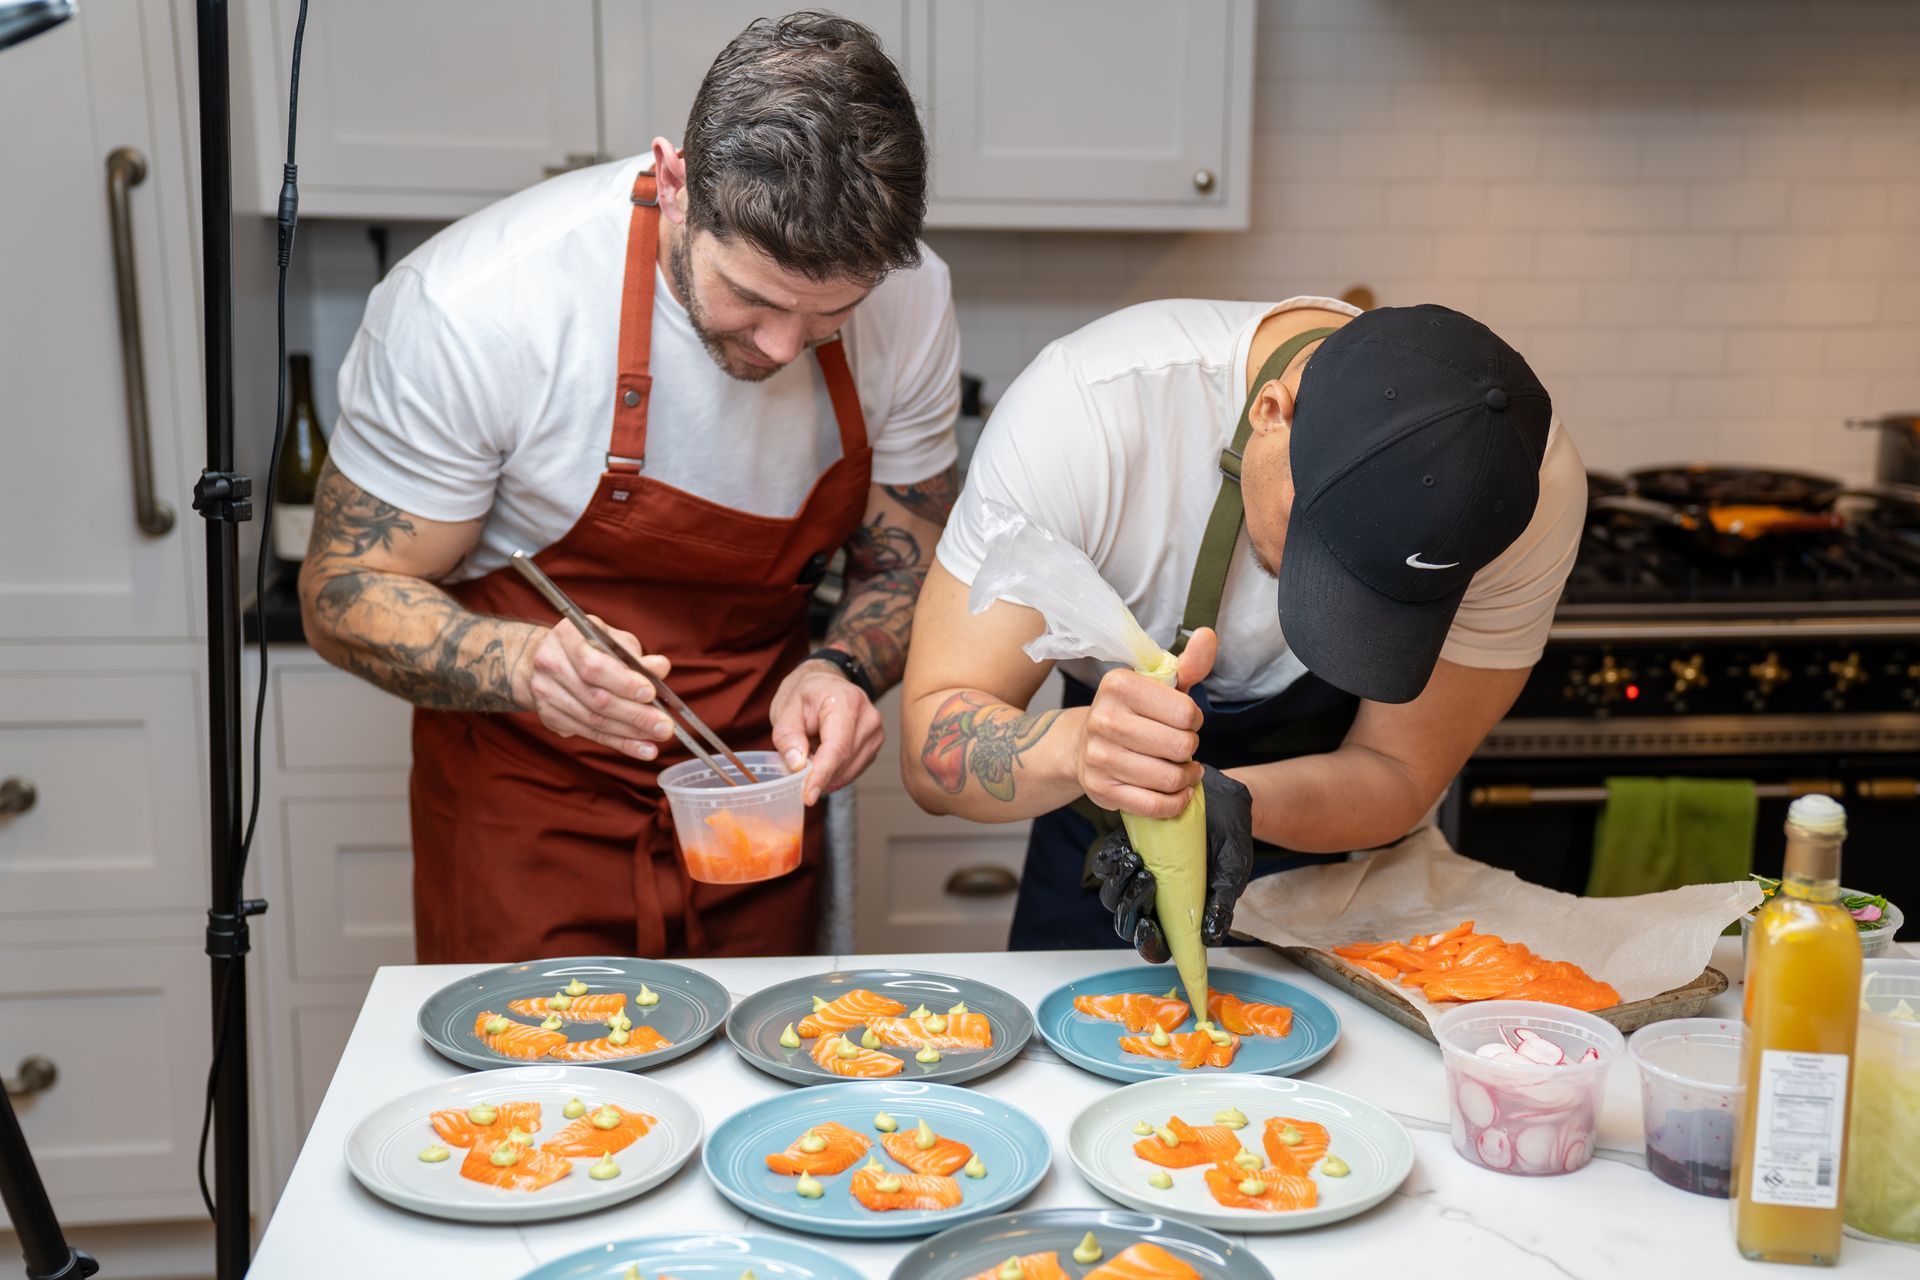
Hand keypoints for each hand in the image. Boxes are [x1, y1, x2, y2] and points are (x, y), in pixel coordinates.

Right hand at [512, 617, 674, 758]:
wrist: (548, 658)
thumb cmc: (589, 645)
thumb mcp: (612, 639)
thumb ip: (635, 654)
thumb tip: (660, 668)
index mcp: (567, 636)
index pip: (594, 665)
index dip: (623, 682)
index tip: (651, 693)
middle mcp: (551, 664)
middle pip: (595, 698)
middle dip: (635, 715)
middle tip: (665, 726)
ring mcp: (546, 694)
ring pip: (594, 720)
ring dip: (630, 733)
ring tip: (658, 737)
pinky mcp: (550, 717)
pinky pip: (590, 734)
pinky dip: (620, 743)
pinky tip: (643, 748)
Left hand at [770, 658, 884, 804]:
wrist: (826, 681)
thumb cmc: (805, 694)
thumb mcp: (785, 709)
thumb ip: (787, 736)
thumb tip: (797, 765)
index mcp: (845, 701)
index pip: (837, 747)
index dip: (822, 774)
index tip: (808, 796)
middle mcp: (868, 716)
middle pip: (844, 761)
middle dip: (819, 775)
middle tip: (796, 771)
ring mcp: (876, 731)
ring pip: (850, 770)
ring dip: (827, 774)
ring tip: (811, 754)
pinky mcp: (875, 744)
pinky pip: (855, 769)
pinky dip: (836, 772)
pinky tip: (824, 758)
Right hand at [1075, 627, 1217, 819]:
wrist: (1085, 743)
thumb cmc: (1134, 713)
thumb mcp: (1161, 686)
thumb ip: (1190, 663)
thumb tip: (1208, 634)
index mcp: (1119, 685)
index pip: (1187, 712)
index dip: (1193, 721)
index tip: (1182, 722)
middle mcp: (1104, 719)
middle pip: (1181, 746)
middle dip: (1189, 750)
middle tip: (1180, 747)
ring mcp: (1099, 757)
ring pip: (1170, 778)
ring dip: (1185, 777)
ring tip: (1182, 770)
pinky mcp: (1100, 789)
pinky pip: (1155, 805)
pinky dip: (1175, 802)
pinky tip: (1177, 792)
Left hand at [1091, 763, 1255, 961]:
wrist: (1223, 803)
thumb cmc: (1229, 844)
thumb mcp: (1232, 875)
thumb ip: (1222, 905)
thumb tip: (1210, 935)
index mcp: (1176, 916)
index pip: (1156, 944)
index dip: (1148, 944)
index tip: (1149, 928)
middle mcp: (1152, 900)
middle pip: (1128, 921)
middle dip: (1131, 909)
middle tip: (1147, 884)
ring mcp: (1136, 875)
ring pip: (1113, 894)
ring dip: (1120, 884)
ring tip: (1138, 863)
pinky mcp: (1125, 849)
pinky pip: (1106, 862)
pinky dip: (1110, 861)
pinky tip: (1126, 851)